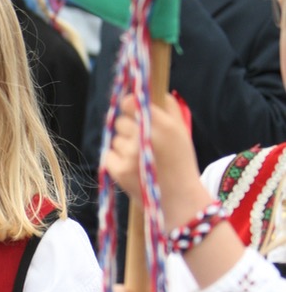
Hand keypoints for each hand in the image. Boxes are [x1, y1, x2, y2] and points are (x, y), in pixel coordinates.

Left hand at [103, 94, 210, 228]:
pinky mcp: (118, 170)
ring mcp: (129, 154)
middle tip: (142, 142)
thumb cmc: (181, 163)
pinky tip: (132, 168)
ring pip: (115, 139)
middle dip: (128, 129)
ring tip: (141, 159)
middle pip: (119, 120)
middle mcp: (144, 136)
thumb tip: (150, 90)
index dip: (129, 106)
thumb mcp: (182, 131)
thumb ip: (167, 107)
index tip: (132, 111)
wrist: (179, 201)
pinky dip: (116, 160)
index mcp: (162, 124)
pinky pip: (108, 155)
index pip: (130, 102)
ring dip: (123, 146)